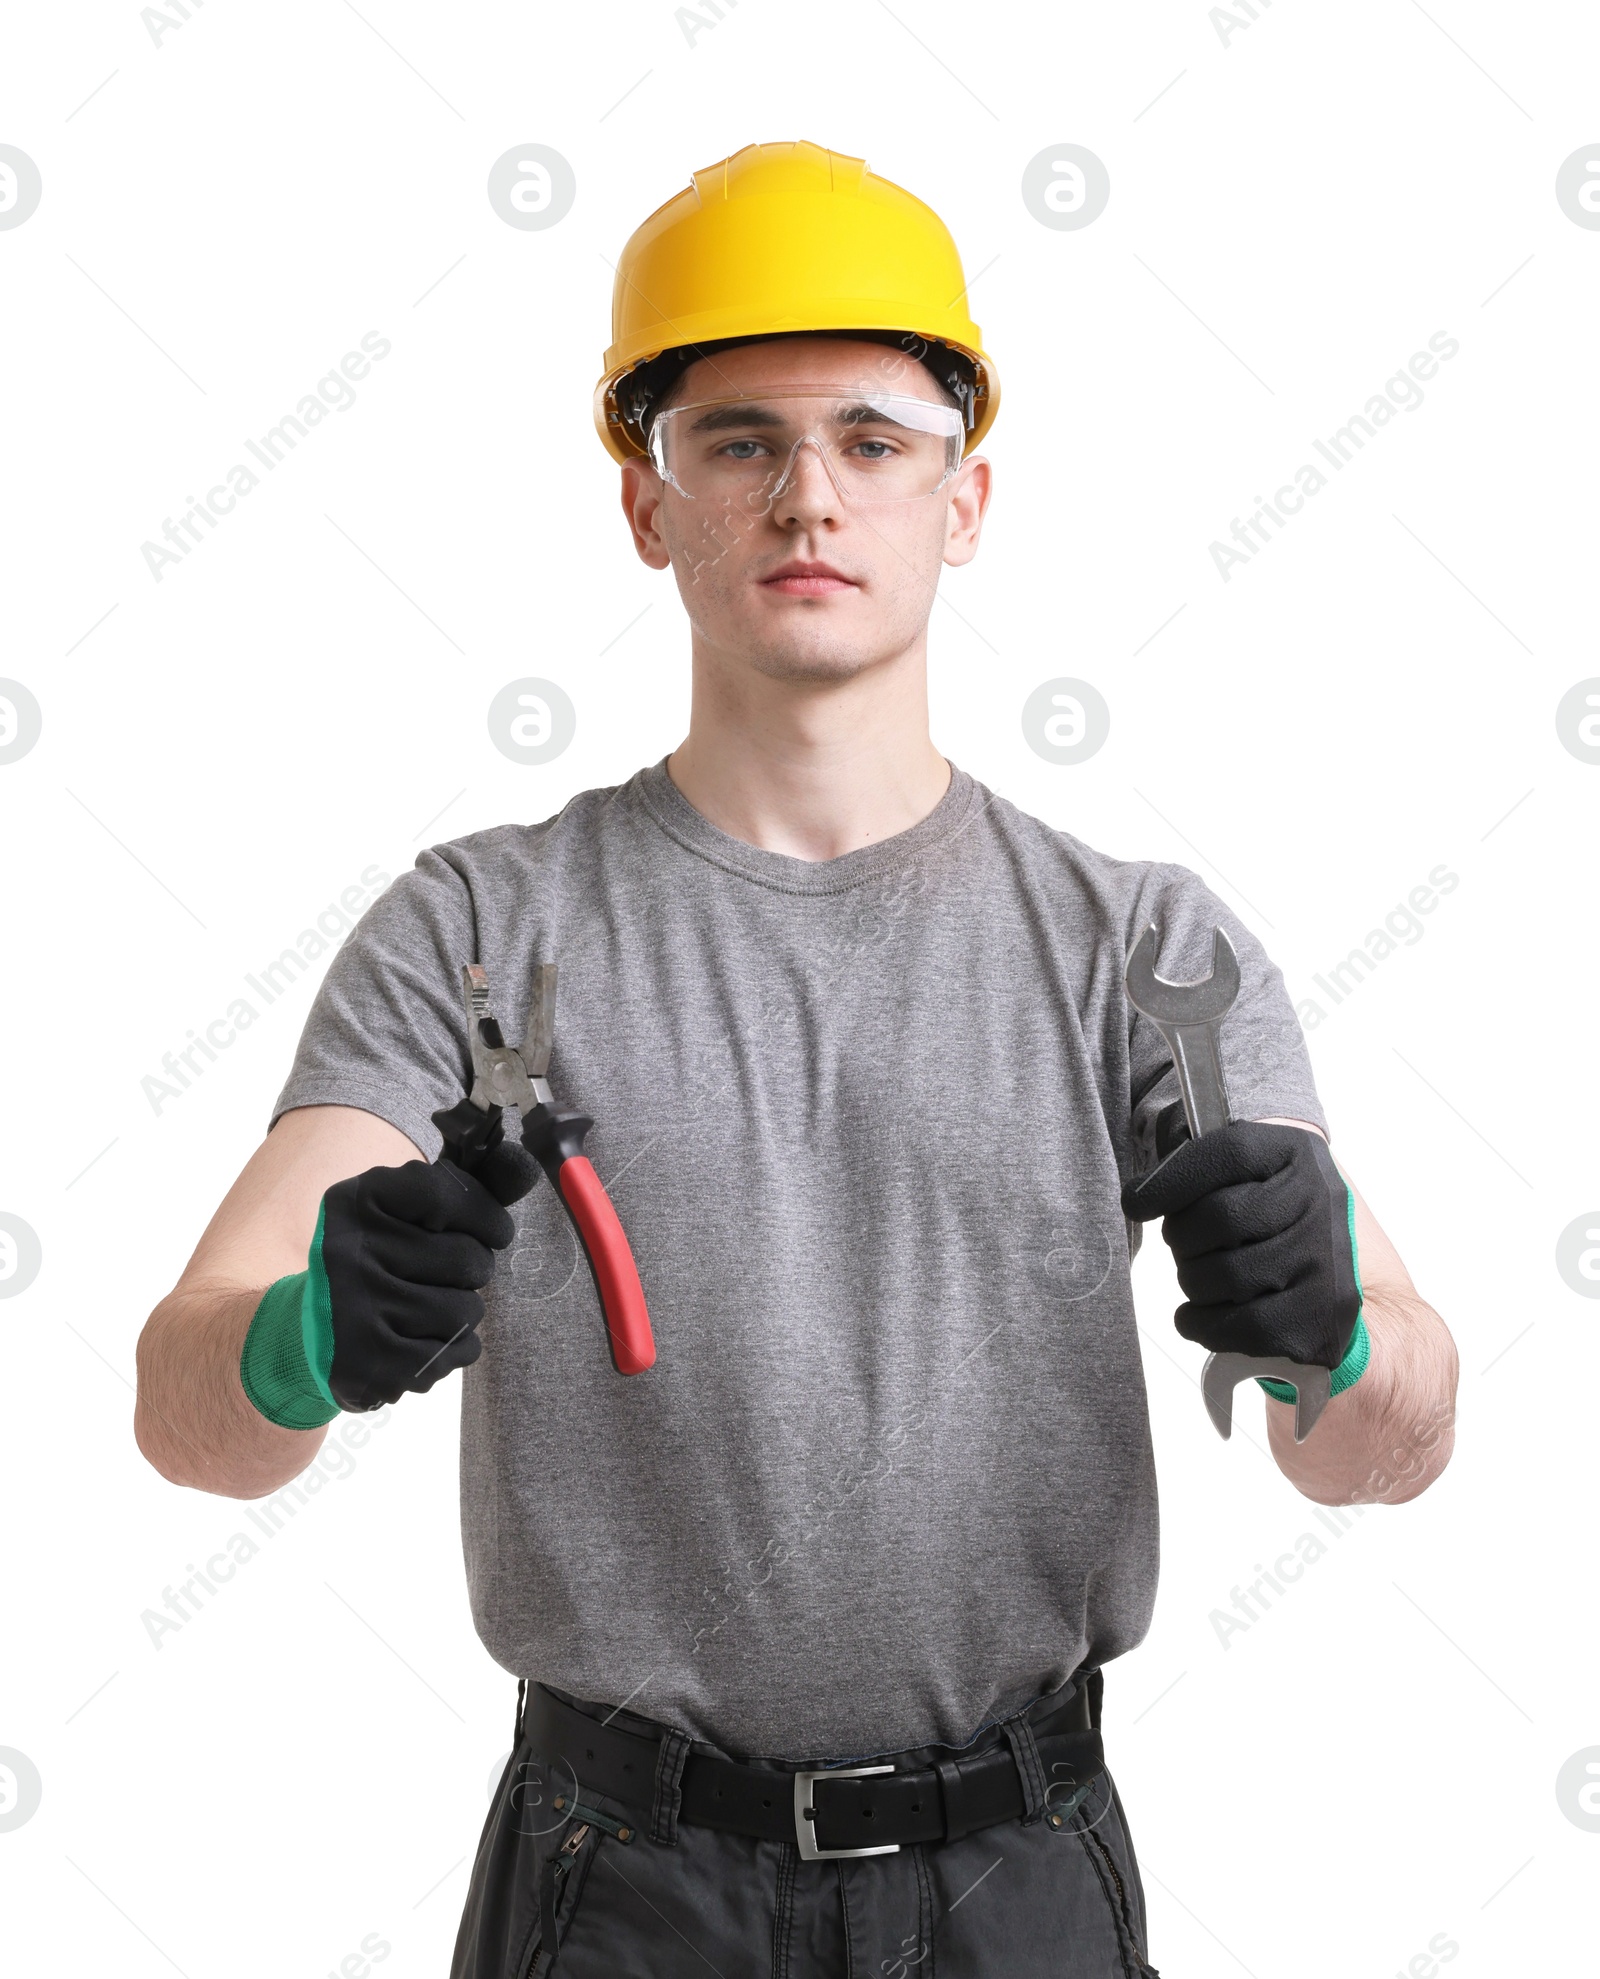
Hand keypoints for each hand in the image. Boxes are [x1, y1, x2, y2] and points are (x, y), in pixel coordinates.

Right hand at [322, 1135, 538, 1410]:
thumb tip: (525, 1166)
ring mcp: (356, 1310)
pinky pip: (455, 1352)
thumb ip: (463, 1186)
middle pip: (469, 1260)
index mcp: (358, 1200)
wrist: (316, 1328)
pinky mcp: (368, 1364)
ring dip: (463, 1311)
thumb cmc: (378, 1256)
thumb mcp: (404, 1208)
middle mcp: (349, 1251)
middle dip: (472, 1270)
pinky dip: (454, 1348)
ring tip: (429, 1307)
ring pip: (466, 1311)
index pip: (447, 1193)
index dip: (486, 1215)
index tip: (493, 1231)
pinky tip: (422, 1338)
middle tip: (444, 1275)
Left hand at [1120, 1114, 1360, 1367]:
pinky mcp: (1322, 1317)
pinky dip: (1204, 1325)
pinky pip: (1244, 1327)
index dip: (1172, 1180)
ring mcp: (1326, 1262)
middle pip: (1223, 1217)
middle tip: (1181, 1247)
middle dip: (1182, 1238)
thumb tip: (1141, 1193)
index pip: (1227, 1154)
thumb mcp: (1246, 1170)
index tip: (1136, 1203)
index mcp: (1295, 1153)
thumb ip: (1199, 1166)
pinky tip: (1197, 1317)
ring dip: (1192, 1282)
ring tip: (1197, 1278)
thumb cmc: (1268, 1216)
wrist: (1335, 1275)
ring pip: (1228, 1275)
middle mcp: (1321, 1202)